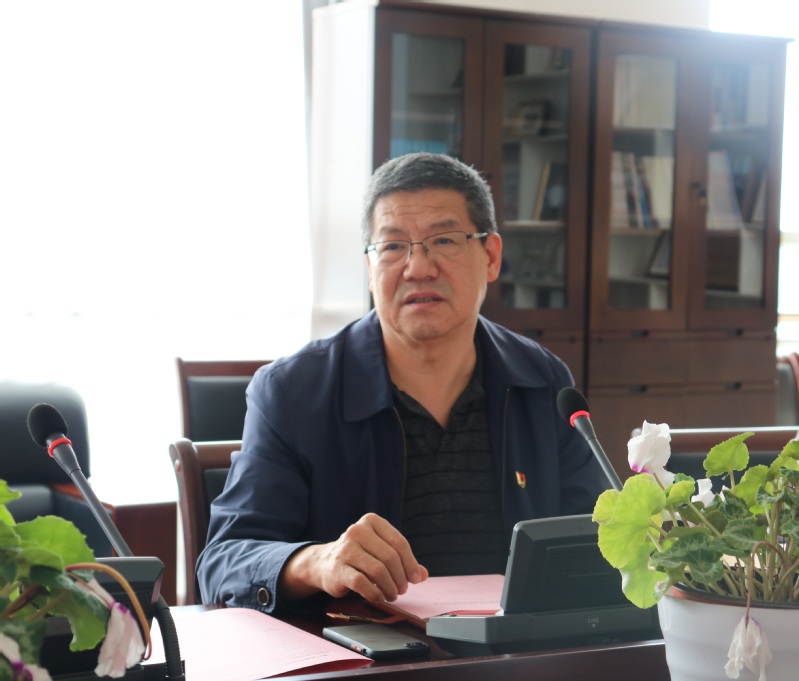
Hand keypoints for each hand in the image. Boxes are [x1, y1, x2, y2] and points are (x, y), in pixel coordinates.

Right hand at [279, 513, 427, 603]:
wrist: (324, 563)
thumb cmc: (359, 556)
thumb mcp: (380, 551)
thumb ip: (402, 560)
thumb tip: (423, 574)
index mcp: (371, 521)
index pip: (398, 542)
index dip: (410, 563)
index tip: (416, 578)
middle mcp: (357, 531)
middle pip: (390, 557)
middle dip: (401, 577)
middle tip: (403, 589)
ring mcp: (345, 549)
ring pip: (378, 570)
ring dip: (390, 587)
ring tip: (392, 594)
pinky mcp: (337, 568)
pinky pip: (363, 583)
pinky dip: (376, 593)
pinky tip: (379, 596)